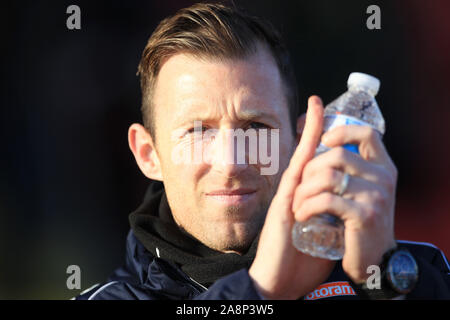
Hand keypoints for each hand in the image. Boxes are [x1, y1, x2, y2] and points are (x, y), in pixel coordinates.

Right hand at [249, 96, 335, 299]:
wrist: (278, 281)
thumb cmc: (299, 263)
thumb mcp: (321, 236)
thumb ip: (329, 220)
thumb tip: (343, 212)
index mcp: (303, 200)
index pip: (312, 167)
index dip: (318, 144)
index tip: (326, 121)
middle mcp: (294, 193)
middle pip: (305, 155)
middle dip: (312, 128)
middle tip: (318, 102)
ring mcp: (288, 195)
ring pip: (301, 157)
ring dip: (309, 131)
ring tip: (316, 104)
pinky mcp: (285, 203)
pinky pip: (297, 171)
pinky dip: (304, 149)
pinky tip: (311, 132)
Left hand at [292, 101, 397, 283]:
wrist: (372, 263)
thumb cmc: (357, 225)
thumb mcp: (360, 192)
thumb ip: (349, 170)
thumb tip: (321, 139)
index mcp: (383, 168)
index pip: (368, 133)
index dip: (343, 131)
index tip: (323, 141)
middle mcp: (384, 178)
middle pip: (337, 154)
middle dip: (309, 169)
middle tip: (300, 189)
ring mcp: (376, 196)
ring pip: (328, 176)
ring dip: (303, 191)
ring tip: (298, 205)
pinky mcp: (364, 216)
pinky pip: (326, 200)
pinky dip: (307, 206)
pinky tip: (301, 216)